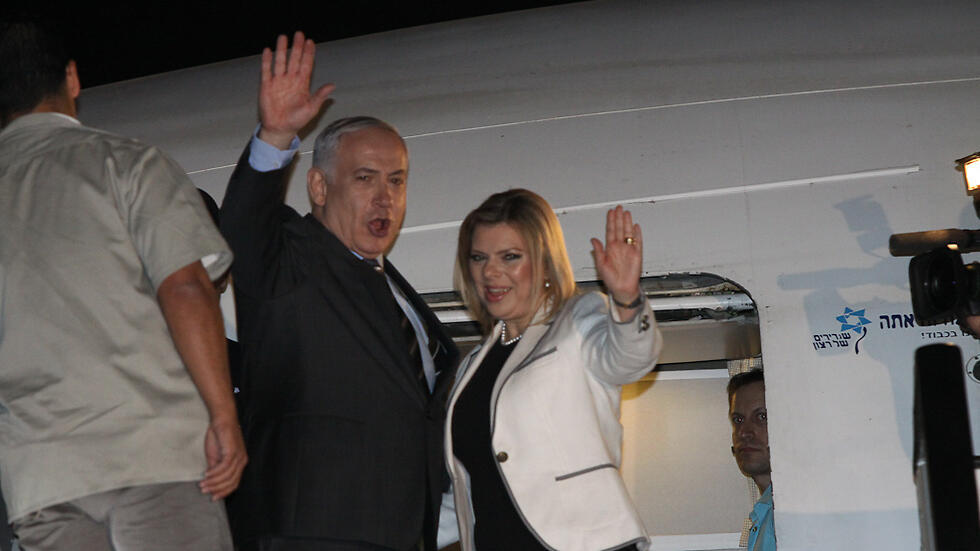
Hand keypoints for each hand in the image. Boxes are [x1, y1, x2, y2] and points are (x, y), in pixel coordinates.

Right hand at [199, 417, 247, 499]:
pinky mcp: (233, 451)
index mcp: (240, 463)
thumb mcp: (215, 457)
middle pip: (231, 482)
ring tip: (203, 484)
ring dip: (213, 482)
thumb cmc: (219, 437)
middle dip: (217, 489)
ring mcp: (239, 457)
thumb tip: (211, 482)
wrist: (221, 420)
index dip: (223, 492)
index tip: (212, 497)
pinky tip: (206, 475)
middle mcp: (242, 461)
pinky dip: (214, 473)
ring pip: (227, 476)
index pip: (234, 483)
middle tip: (204, 491)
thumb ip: (215, 469)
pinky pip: (224, 467)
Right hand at [258, 31, 335, 148]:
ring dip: (281, 50)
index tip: (310, 42)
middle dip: (297, 47)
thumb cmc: (297, 120)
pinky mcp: (267, 86)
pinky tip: (268, 51)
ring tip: (283, 37)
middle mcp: (291, 80)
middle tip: (299, 34)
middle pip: (294, 59)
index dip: (308, 54)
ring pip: (280, 62)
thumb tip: (332, 85)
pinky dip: (267, 61)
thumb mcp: (311, 108)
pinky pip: (266, 70)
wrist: (281, 129)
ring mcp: (278, 82)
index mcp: (302, 84)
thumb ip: (320, 96)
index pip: (306, 65)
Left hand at [591, 206, 642, 307]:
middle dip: (619, 218)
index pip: (610, 231)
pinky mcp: (637, 254)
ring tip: (626, 213)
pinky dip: (637, 234)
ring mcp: (628, 250)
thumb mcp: (600, 265)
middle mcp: (619, 247)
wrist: (622, 289)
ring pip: (628, 232)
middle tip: (619, 207)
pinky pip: (638, 242)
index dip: (610, 221)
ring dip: (627, 223)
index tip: (610, 212)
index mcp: (610, 249)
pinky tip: (636, 226)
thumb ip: (598, 251)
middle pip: (619, 229)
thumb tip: (593, 239)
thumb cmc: (611, 280)